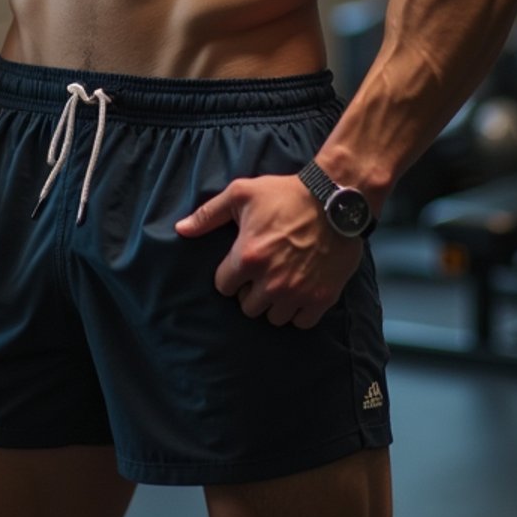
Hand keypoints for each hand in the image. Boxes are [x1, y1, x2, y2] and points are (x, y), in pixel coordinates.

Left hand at [175, 174, 362, 328]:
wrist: (335, 198)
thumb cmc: (285, 193)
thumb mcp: (242, 194)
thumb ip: (209, 214)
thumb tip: (180, 229)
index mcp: (248, 257)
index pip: (223, 287)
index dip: (231, 274)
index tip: (242, 263)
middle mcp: (271, 281)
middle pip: (248, 307)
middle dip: (251, 291)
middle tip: (263, 272)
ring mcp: (298, 292)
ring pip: (274, 318)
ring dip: (274, 303)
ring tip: (281, 281)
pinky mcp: (322, 297)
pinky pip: (301, 322)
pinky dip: (299, 311)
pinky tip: (300, 291)